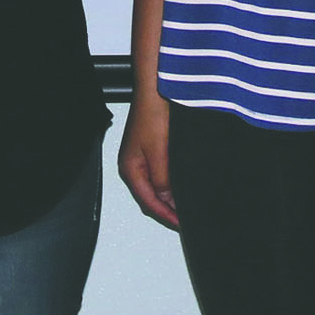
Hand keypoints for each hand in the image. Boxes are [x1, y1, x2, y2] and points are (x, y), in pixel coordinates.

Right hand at [117, 96, 178, 228]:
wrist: (154, 90)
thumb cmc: (152, 115)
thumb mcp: (159, 152)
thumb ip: (162, 179)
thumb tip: (167, 201)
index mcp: (130, 170)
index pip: (149, 203)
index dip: (166, 216)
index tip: (181, 224)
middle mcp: (132, 166)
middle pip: (149, 198)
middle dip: (165, 211)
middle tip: (184, 220)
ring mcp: (139, 158)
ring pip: (153, 188)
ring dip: (167, 199)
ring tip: (182, 208)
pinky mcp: (148, 150)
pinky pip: (157, 176)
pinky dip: (167, 186)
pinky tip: (177, 186)